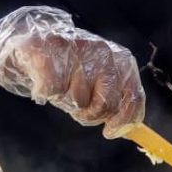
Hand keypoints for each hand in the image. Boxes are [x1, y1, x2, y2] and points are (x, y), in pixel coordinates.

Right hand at [0, 6, 145, 131]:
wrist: (37, 40)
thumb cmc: (72, 69)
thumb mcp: (100, 82)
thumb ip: (115, 101)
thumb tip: (123, 130)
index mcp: (123, 61)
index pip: (134, 97)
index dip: (124, 120)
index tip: (110, 131)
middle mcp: (105, 53)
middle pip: (106, 104)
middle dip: (90, 114)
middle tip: (77, 108)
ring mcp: (81, 49)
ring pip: (77, 100)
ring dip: (66, 101)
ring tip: (60, 86)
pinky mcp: (54, 49)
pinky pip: (54, 90)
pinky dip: (46, 92)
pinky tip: (45, 80)